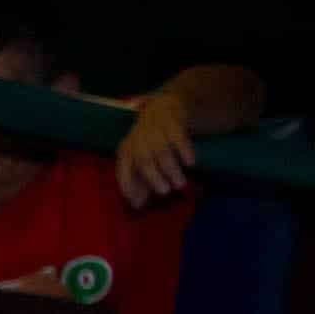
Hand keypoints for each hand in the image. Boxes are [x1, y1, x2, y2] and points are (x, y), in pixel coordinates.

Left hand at [112, 88, 198, 209]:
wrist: (163, 108)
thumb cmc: (150, 142)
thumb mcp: (141, 160)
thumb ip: (139, 182)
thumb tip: (137, 205)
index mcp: (126, 150)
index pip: (123, 170)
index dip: (129, 186)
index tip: (138, 202)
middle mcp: (137, 139)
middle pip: (144, 161)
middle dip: (154, 178)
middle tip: (165, 192)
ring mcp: (155, 130)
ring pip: (162, 151)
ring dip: (171, 169)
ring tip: (180, 184)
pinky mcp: (172, 122)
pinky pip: (178, 137)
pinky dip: (185, 151)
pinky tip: (191, 163)